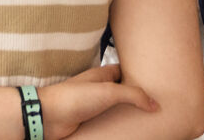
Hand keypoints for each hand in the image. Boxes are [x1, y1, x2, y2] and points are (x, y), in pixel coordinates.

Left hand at [42, 65, 159, 137]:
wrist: (49, 116)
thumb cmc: (73, 97)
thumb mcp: (108, 91)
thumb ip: (133, 95)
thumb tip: (154, 104)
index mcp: (101, 76)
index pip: (122, 71)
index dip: (136, 75)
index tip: (153, 82)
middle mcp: (97, 89)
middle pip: (120, 92)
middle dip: (134, 99)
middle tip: (153, 106)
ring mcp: (92, 106)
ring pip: (114, 109)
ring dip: (125, 115)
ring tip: (145, 121)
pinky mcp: (88, 121)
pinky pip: (106, 123)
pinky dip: (115, 127)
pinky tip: (125, 131)